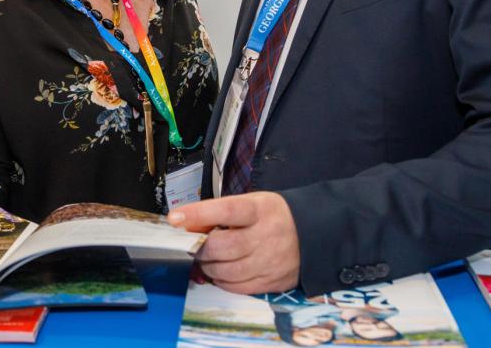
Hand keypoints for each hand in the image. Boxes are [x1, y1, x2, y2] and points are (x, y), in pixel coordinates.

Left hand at [168, 191, 300, 293]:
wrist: (314, 235)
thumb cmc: (274, 216)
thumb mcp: (252, 204)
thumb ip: (221, 213)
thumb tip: (186, 224)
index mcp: (260, 210)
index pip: (226, 210)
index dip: (199, 214)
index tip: (175, 218)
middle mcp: (266, 236)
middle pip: (222, 247)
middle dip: (199, 248)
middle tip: (192, 245)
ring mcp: (270, 262)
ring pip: (226, 271)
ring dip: (208, 266)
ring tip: (207, 258)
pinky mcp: (272, 282)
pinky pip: (237, 287)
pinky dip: (222, 281)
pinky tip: (221, 272)